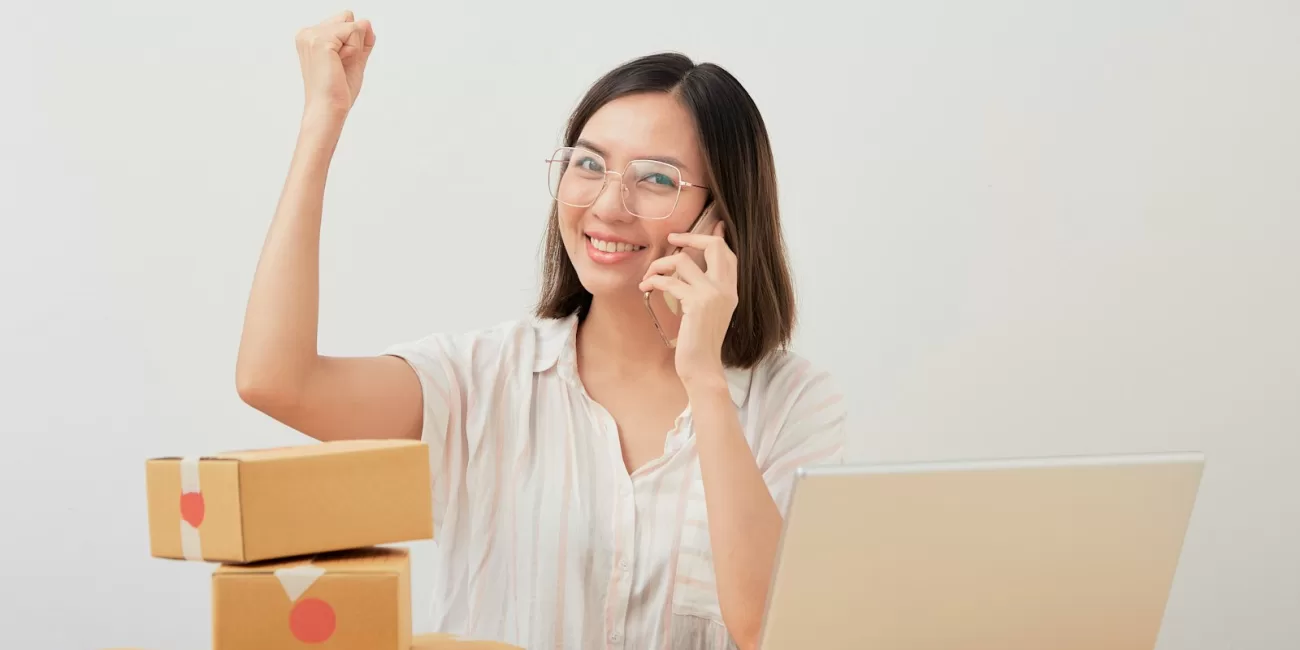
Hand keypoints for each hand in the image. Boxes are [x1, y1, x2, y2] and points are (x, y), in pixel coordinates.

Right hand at [294, 10, 375, 118]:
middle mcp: (307, 33)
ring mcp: (312, 35)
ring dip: (354, 48)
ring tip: (339, 66)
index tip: (339, 63)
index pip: (345, 22)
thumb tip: (366, 22)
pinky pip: (353, 31)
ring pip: (352, 26)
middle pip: (348, 18)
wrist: (329, 107)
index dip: (352, 42)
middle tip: (340, 65)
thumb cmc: (337, 90)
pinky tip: (339, 64)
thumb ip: (361, 40)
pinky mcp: (320, 41)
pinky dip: (354, 50)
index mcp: (311, 37)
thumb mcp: (354, 58)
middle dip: (353, 41)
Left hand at [639, 222, 738, 385]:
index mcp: (731, 290)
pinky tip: (646, 288)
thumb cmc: (699, 342)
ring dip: (660, 264)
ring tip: (649, 275)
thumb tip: (691, 268)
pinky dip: (654, 281)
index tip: (709, 225)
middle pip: (714, 246)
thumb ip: (705, 290)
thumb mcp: (707, 312)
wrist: (702, 367)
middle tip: (671, 239)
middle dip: (689, 237)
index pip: (728, 253)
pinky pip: (670, 281)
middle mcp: (726, 289)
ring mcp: (713, 295)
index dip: (715, 236)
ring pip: (684, 260)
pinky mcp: (697, 304)